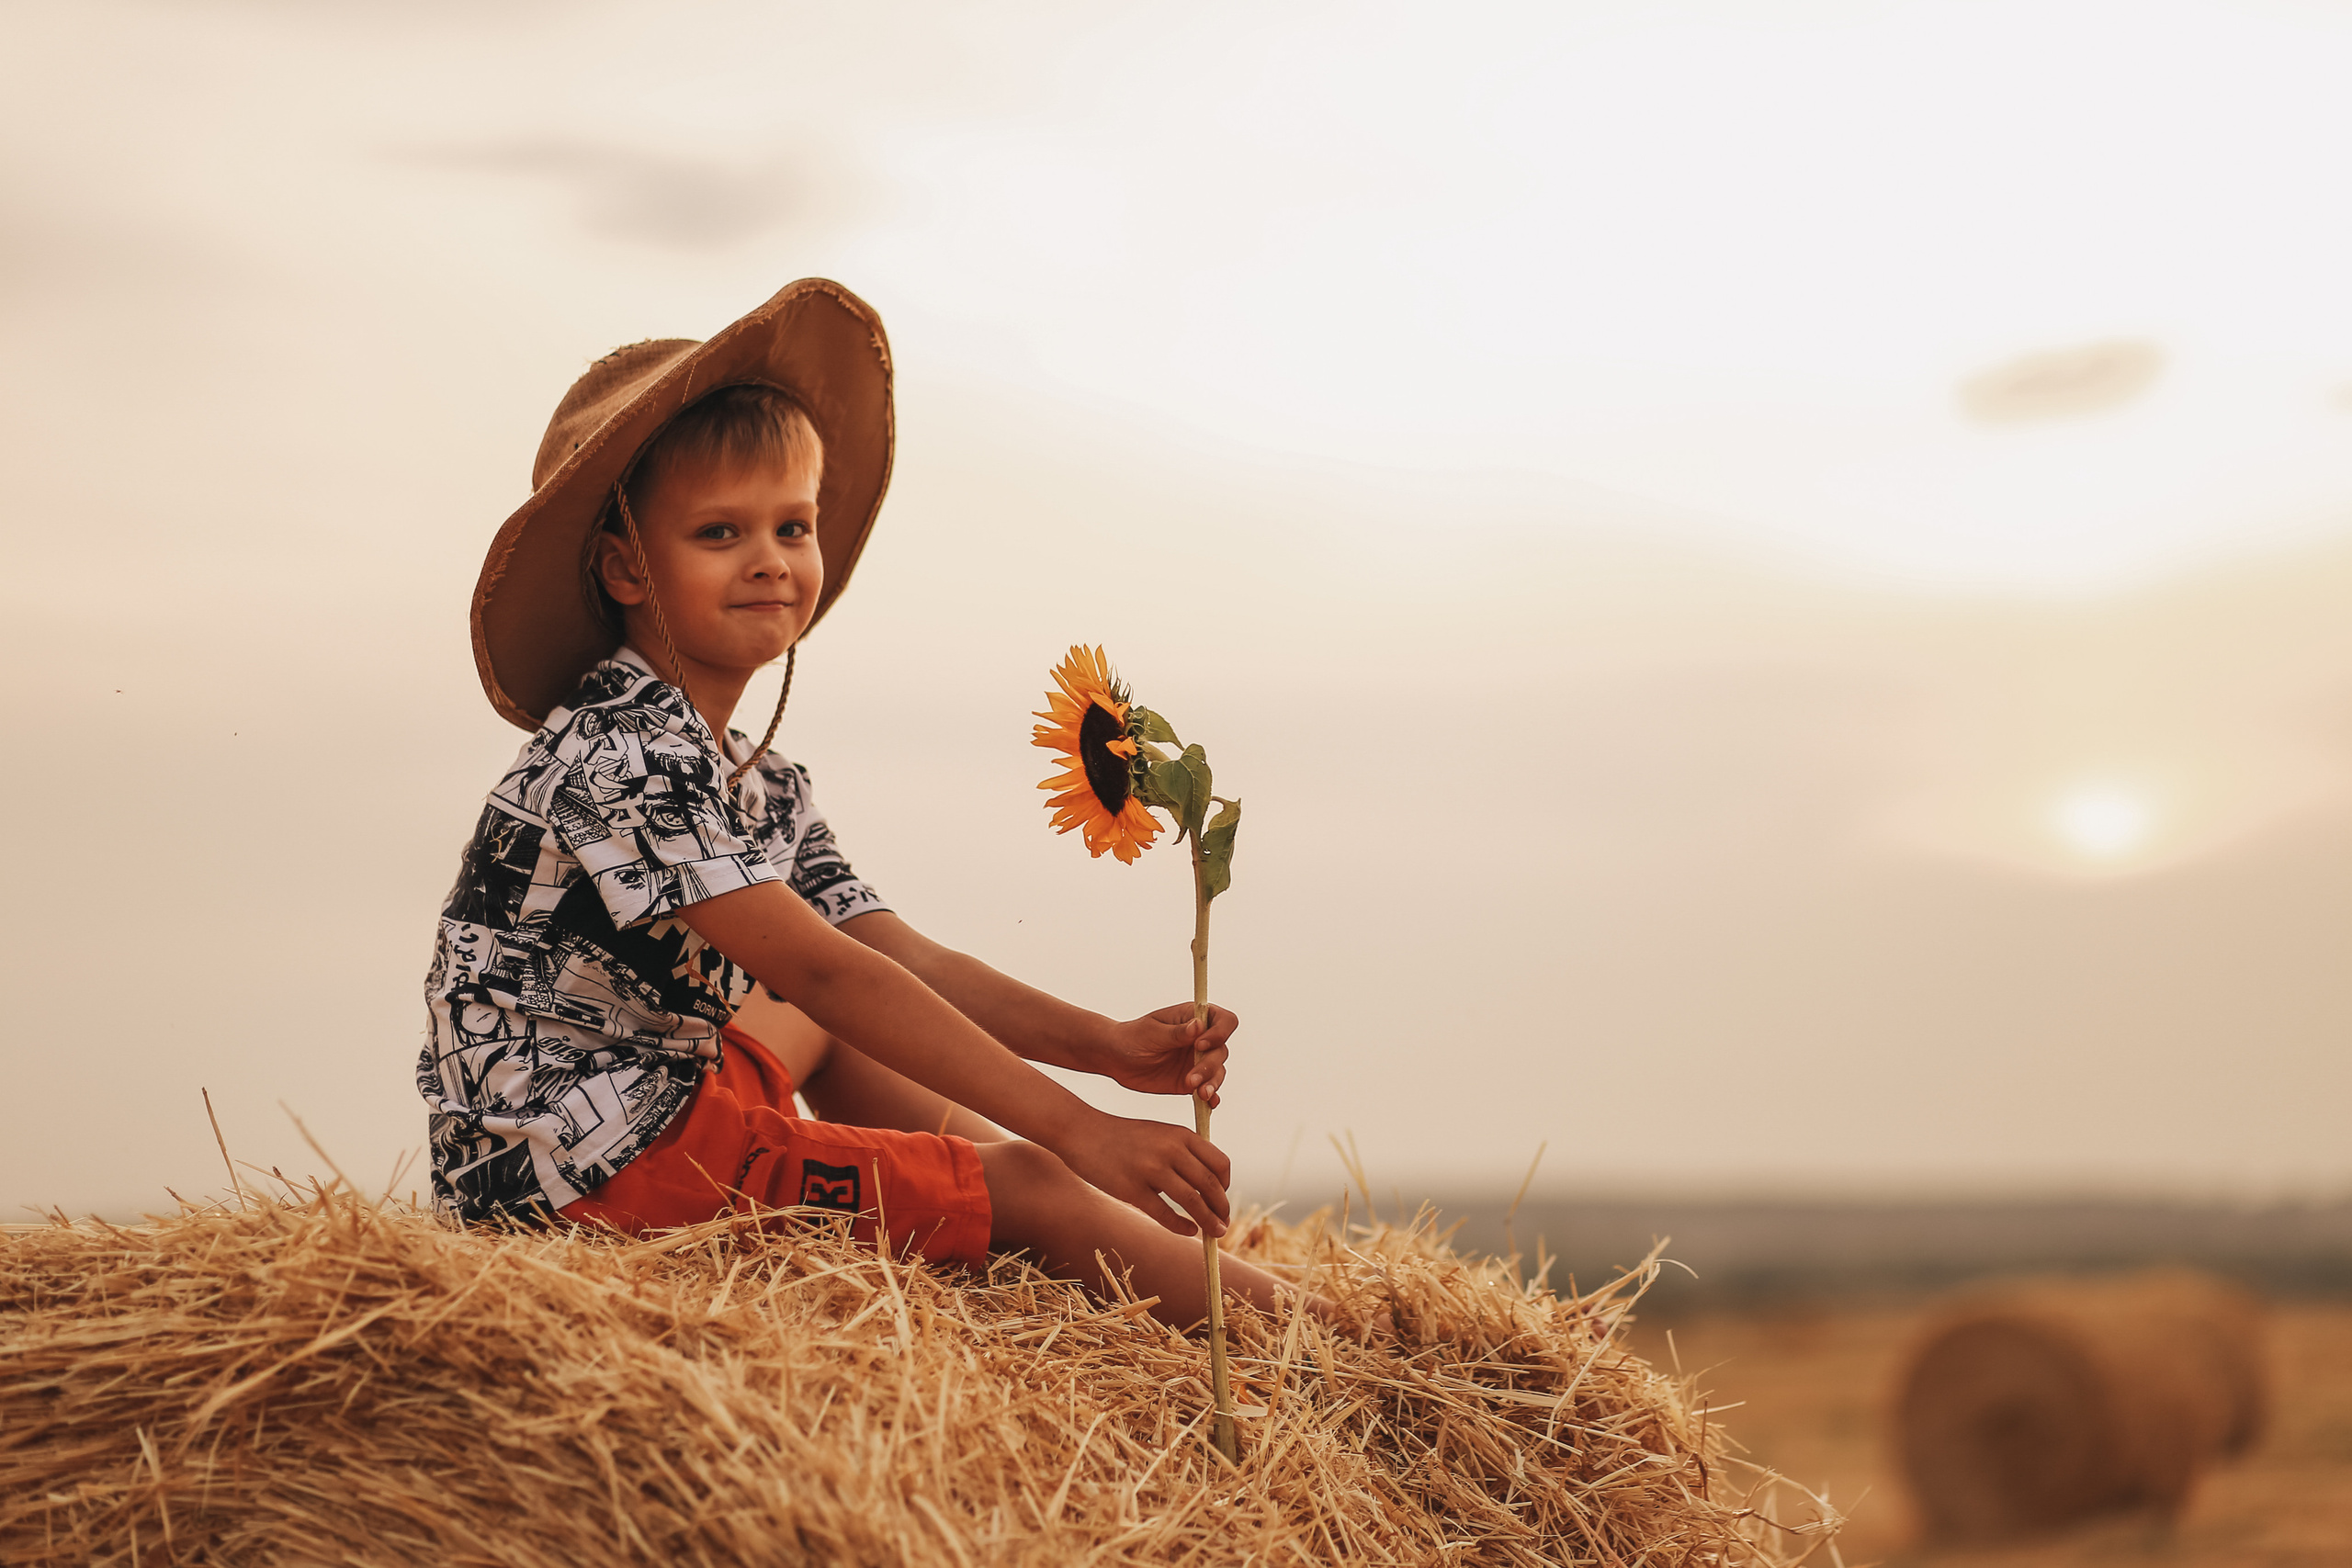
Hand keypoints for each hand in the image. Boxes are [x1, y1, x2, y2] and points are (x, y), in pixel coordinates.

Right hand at [1056, 1111, 1231, 1238]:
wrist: (1082, 1132)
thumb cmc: (1123, 1137)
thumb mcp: (1159, 1133)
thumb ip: (1183, 1152)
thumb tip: (1208, 1187)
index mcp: (1180, 1134)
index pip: (1220, 1163)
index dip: (1226, 1186)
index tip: (1222, 1199)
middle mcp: (1170, 1149)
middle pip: (1210, 1185)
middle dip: (1221, 1209)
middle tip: (1223, 1224)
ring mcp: (1150, 1169)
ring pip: (1192, 1201)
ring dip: (1209, 1222)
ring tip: (1215, 1233)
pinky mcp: (1131, 1188)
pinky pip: (1165, 1213)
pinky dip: (1182, 1226)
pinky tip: (1189, 1231)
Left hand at [1094, 1003, 1236, 1105]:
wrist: (1115, 1059)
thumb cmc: (1132, 1037)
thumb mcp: (1152, 1033)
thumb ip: (1177, 1033)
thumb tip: (1198, 1025)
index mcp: (1193, 1019)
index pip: (1224, 1021)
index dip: (1219, 1033)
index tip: (1200, 1044)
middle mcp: (1201, 1039)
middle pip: (1221, 1050)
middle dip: (1209, 1066)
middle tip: (1191, 1078)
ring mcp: (1197, 1061)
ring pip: (1218, 1071)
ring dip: (1211, 1083)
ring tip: (1199, 1093)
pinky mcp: (1191, 1082)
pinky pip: (1208, 1089)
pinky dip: (1212, 1097)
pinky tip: (1208, 1103)